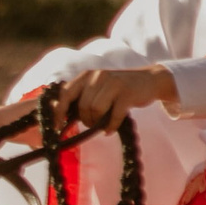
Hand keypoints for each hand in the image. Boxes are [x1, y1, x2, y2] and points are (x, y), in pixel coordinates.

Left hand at [56, 66, 174, 131]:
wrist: (149, 80)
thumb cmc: (118, 88)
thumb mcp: (97, 88)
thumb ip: (79, 97)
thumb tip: (56, 110)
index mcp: (87, 75)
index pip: (65, 93)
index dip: (59, 111)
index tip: (57, 126)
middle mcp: (98, 76)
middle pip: (82, 106)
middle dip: (85, 120)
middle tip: (91, 124)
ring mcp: (113, 83)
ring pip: (96, 110)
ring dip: (98, 123)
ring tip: (102, 124)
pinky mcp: (127, 94)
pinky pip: (113, 116)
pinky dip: (111, 126)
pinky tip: (110, 129)